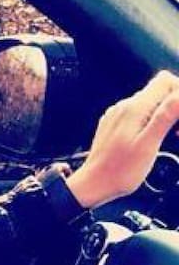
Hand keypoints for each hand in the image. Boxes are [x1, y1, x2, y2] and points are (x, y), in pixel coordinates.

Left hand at [67, 70, 178, 208]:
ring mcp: (118, 115)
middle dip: (176, 106)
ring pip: (150, 102)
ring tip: (169, 137)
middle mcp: (124, 106)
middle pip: (159, 90)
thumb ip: (165, 117)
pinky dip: (151, 121)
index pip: (166, 81)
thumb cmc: (120, 170)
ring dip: (165, 115)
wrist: (94, 183)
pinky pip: (138, 113)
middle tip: (178, 132)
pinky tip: (152, 139)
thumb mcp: (148, 144)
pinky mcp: (115, 124)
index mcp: (134, 108)